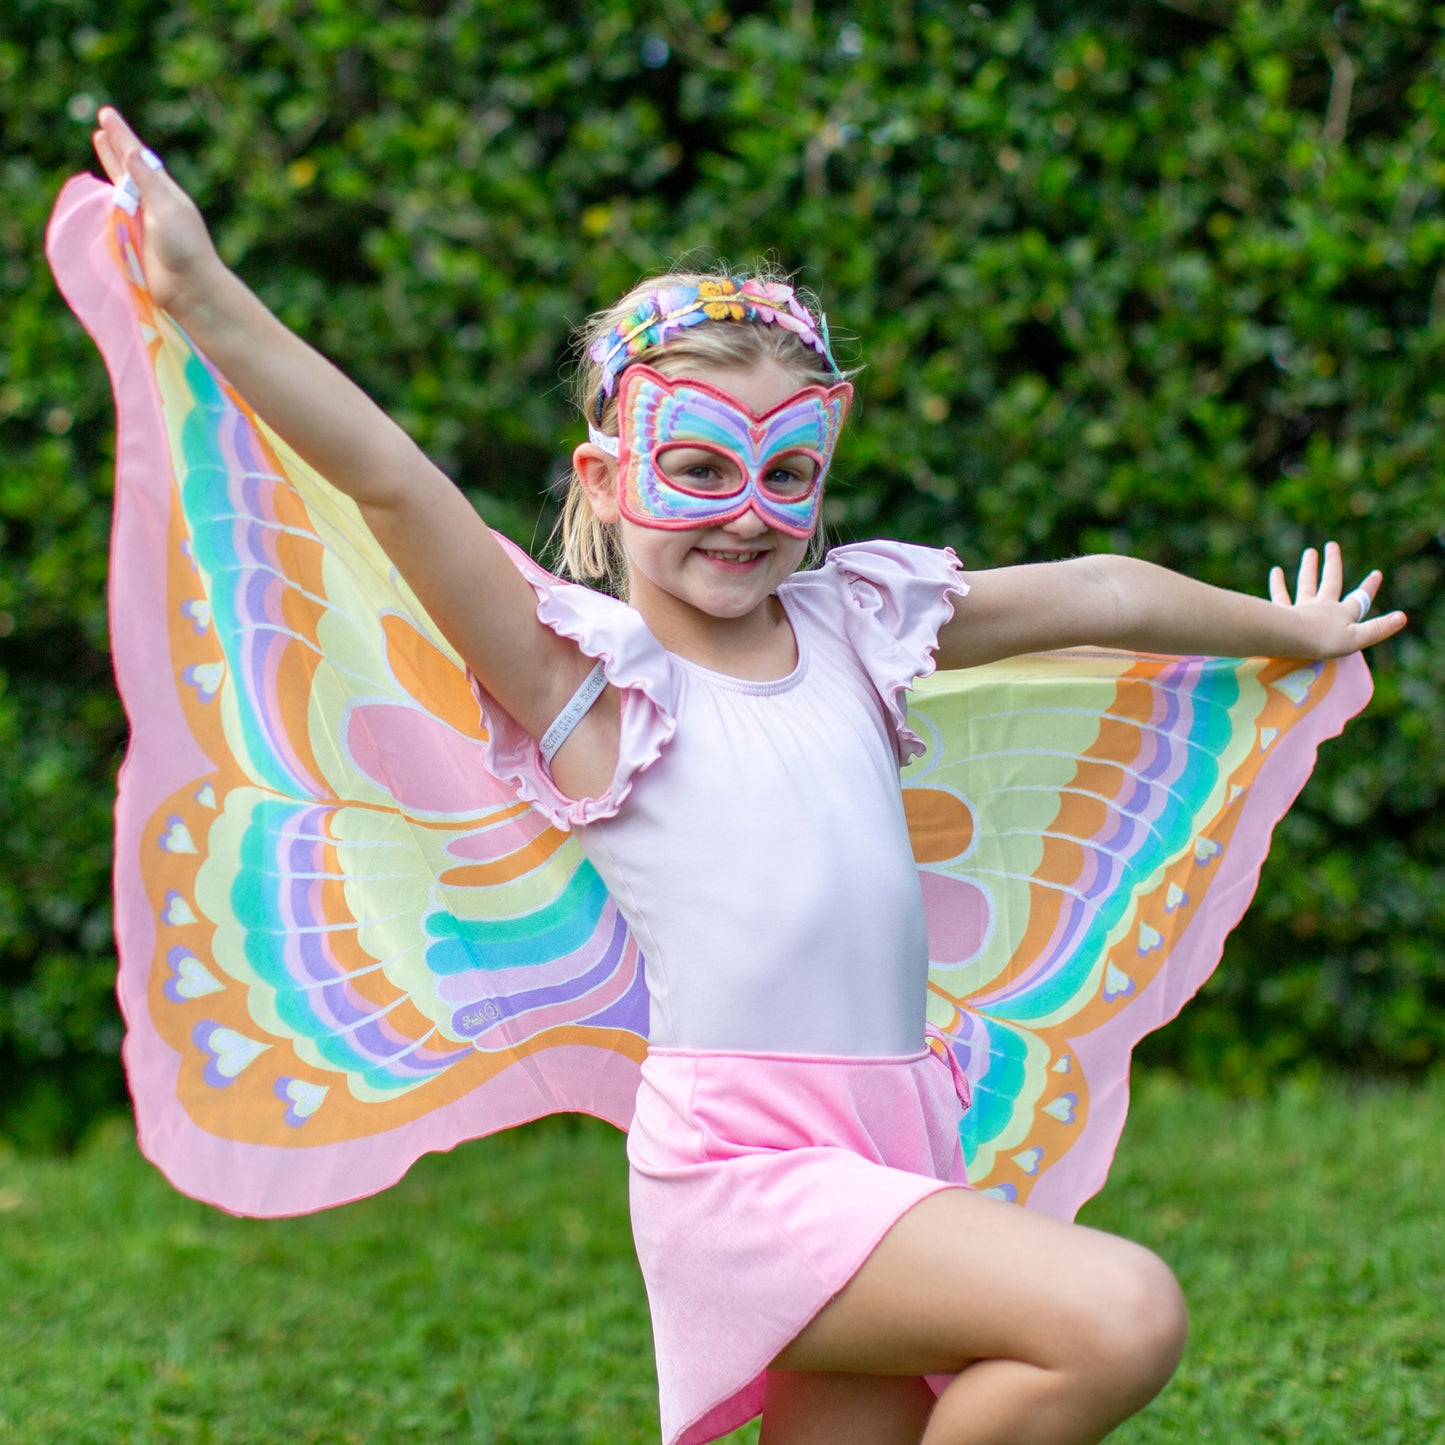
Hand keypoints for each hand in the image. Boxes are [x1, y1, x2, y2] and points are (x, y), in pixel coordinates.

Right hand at [91, 107, 222, 314]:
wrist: (191, 290)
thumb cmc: (185, 248)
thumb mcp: (167, 209)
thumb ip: (147, 183)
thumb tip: (132, 153)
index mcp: (164, 191)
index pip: (137, 156)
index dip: (120, 135)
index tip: (106, 114)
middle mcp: (154, 202)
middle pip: (128, 167)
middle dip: (115, 146)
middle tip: (102, 125)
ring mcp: (144, 221)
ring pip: (121, 186)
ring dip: (112, 166)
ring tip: (102, 144)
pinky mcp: (135, 239)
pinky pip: (116, 212)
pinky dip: (108, 198)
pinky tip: (105, 191)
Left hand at [1268, 541, 1406, 656]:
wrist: (1293, 638)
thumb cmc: (1326, 641)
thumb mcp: (1358, 638)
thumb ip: (1379, 628)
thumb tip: (1402, 617)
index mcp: (1342, 613)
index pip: (1360, 599)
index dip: (1369, 587)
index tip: (1376, 573)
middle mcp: (1323, 606)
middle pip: (1330, 580)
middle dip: (1332, 563)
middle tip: (1331, 544)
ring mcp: (1302, 607)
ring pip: (1306, 583)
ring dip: (1309, 567)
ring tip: (1309, 552)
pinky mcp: (1283, 612)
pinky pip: (1280, 595)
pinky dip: (1278, 583)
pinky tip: (1275, 571)